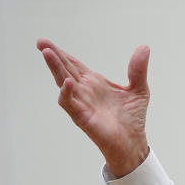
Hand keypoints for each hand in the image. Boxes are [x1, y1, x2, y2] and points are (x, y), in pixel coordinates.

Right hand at [38, 39, 151, 176]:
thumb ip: (138, 69)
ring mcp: (81, 103)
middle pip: (65, 69)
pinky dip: (67, 92)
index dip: (62, 53)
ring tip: (47, 53)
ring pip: (63, 82)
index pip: (74, 64)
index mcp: (94, 83)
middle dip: (53, 55)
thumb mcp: (139, 89)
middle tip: (40, 42)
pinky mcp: (82, 116)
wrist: (134, 142)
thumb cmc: (132, 119)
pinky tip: (68, 82)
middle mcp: (84, 91)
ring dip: (55, 68)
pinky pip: (70, 103)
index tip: (46, 42)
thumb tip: (144, 47)